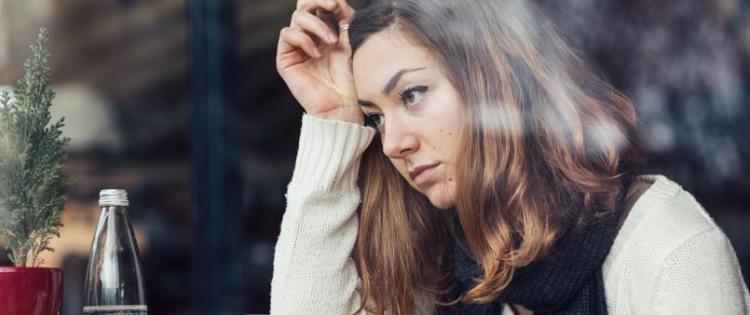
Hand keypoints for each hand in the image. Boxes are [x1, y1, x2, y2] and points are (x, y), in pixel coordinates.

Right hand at [276, 0, 362, 124]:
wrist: (340, 106)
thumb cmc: (346, 80)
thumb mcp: (347, 45)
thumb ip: (342, 22)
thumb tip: (339, 2)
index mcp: (323, 33)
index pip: (318, 5)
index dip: (328, 0)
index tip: (342, 6)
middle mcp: (308, 37)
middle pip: (303, 5)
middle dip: (318, 0)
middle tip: (334, 5)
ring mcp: (296, 47)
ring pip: (297, 17)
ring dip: (317, 24)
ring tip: (332, 41)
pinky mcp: (285, 59)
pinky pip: (287, 34)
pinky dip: (304, 39)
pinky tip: (317, 53)